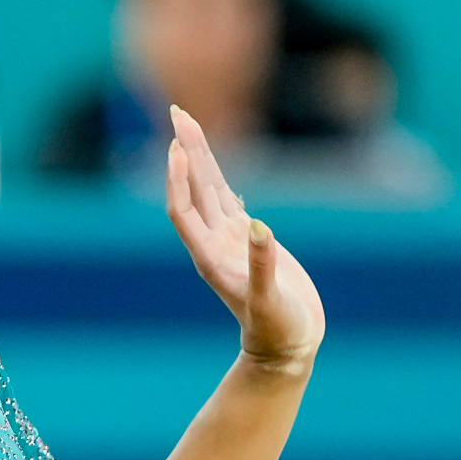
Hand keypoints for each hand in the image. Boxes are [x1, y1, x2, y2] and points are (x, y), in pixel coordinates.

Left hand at [164, 106, 323, 371]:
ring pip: (212, 190)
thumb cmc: (277, 328)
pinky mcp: (249, 244)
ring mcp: (230, 242)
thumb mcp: (269, 299)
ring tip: (189, 124)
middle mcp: (214, 244)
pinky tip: (219, 172)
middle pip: (194, 189)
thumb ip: (262, 264)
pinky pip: (231, 205)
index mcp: (210, 258)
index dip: (178, 178)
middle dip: (185, 151)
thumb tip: (258, 226)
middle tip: (177, 111)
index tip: (175, 147)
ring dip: (201, 158)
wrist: (285, 348)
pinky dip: (223, 183)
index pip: (183, 210)